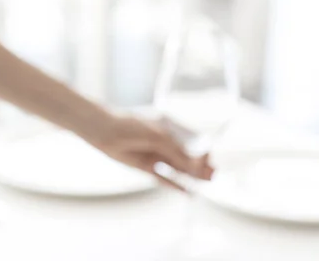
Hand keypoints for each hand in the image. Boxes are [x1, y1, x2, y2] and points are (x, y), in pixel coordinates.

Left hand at [78, 115, 212, 191]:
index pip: (191, 141)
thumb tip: (194, 166)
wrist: (105, 130)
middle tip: (213, 174)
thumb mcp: (158, 137)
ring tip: (206, 182)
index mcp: (169, 128)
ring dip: (191, 176)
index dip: (201, 150)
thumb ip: (177, 151)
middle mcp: (164, 142)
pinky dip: (175, 185)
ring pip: (178, 168)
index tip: (208, 157)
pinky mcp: (145, 167)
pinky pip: (164, 178)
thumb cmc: (131, 126)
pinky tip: (188, 193)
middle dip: (200, 165)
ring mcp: (155, 155)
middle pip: (187, 156)